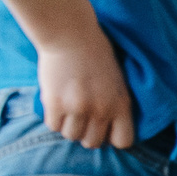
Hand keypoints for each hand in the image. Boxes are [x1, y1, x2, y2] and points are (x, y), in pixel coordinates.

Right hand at [37, 26, 135, 148]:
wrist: (70, 33)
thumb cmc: (95, 53)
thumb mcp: (117, 79)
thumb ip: (114, 104)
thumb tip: (106, 130)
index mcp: (121, 103)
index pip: (123, 141)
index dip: (111, 137)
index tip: (103, 129)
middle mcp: (102, 110)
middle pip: (92, 142)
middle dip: (86, 132)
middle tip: (81, 116)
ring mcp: (78, 108)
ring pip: (71, 136)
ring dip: (68, 126)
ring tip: (68, 108)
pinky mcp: (55, 104)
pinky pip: (53, 126)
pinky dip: (53, 118)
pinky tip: (56, 103)